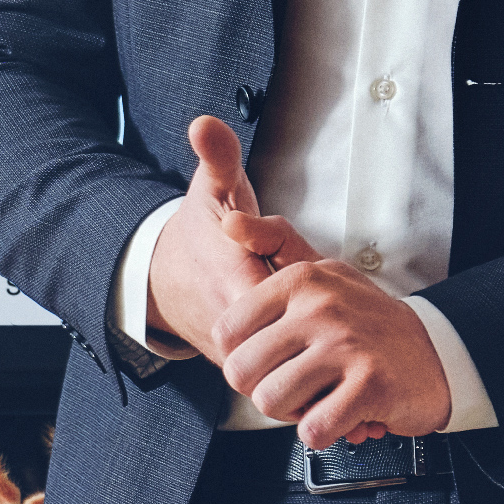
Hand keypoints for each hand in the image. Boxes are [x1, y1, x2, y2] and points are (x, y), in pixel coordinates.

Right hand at [143, 118, 315, 356]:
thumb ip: (217, 157)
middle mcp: (234, 328)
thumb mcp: (210, 189)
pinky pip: (283, 378)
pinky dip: (306, 368)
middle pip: (299, 334)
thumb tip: (204, 124)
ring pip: (292, 363)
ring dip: (318, 346)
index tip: (323, 275)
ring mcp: (238, 355)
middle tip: (337, 300)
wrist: (166, 281)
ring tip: (332, 324)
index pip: (289, 299)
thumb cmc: (200, 232)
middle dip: (324, 319)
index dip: (316, 289)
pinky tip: (321, 347)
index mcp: (232, 281)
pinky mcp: (243, 372)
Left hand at [213, 257, 458, 448]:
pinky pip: (313, 429)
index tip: (270, 360)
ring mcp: (347, 346)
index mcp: (302, 280)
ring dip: (291, 413)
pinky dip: (321, 433)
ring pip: (271, 401)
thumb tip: (229, 223)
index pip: (227, 332)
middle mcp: (322, 308)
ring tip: (317, 399)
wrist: (438, 352)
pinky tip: (339, 415)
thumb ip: (273, 244)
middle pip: (242, 372)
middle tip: (293, 386)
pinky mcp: (370, 386)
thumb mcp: (322, 272)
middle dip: (261, 390)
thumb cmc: (367, 320)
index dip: (241, 358)